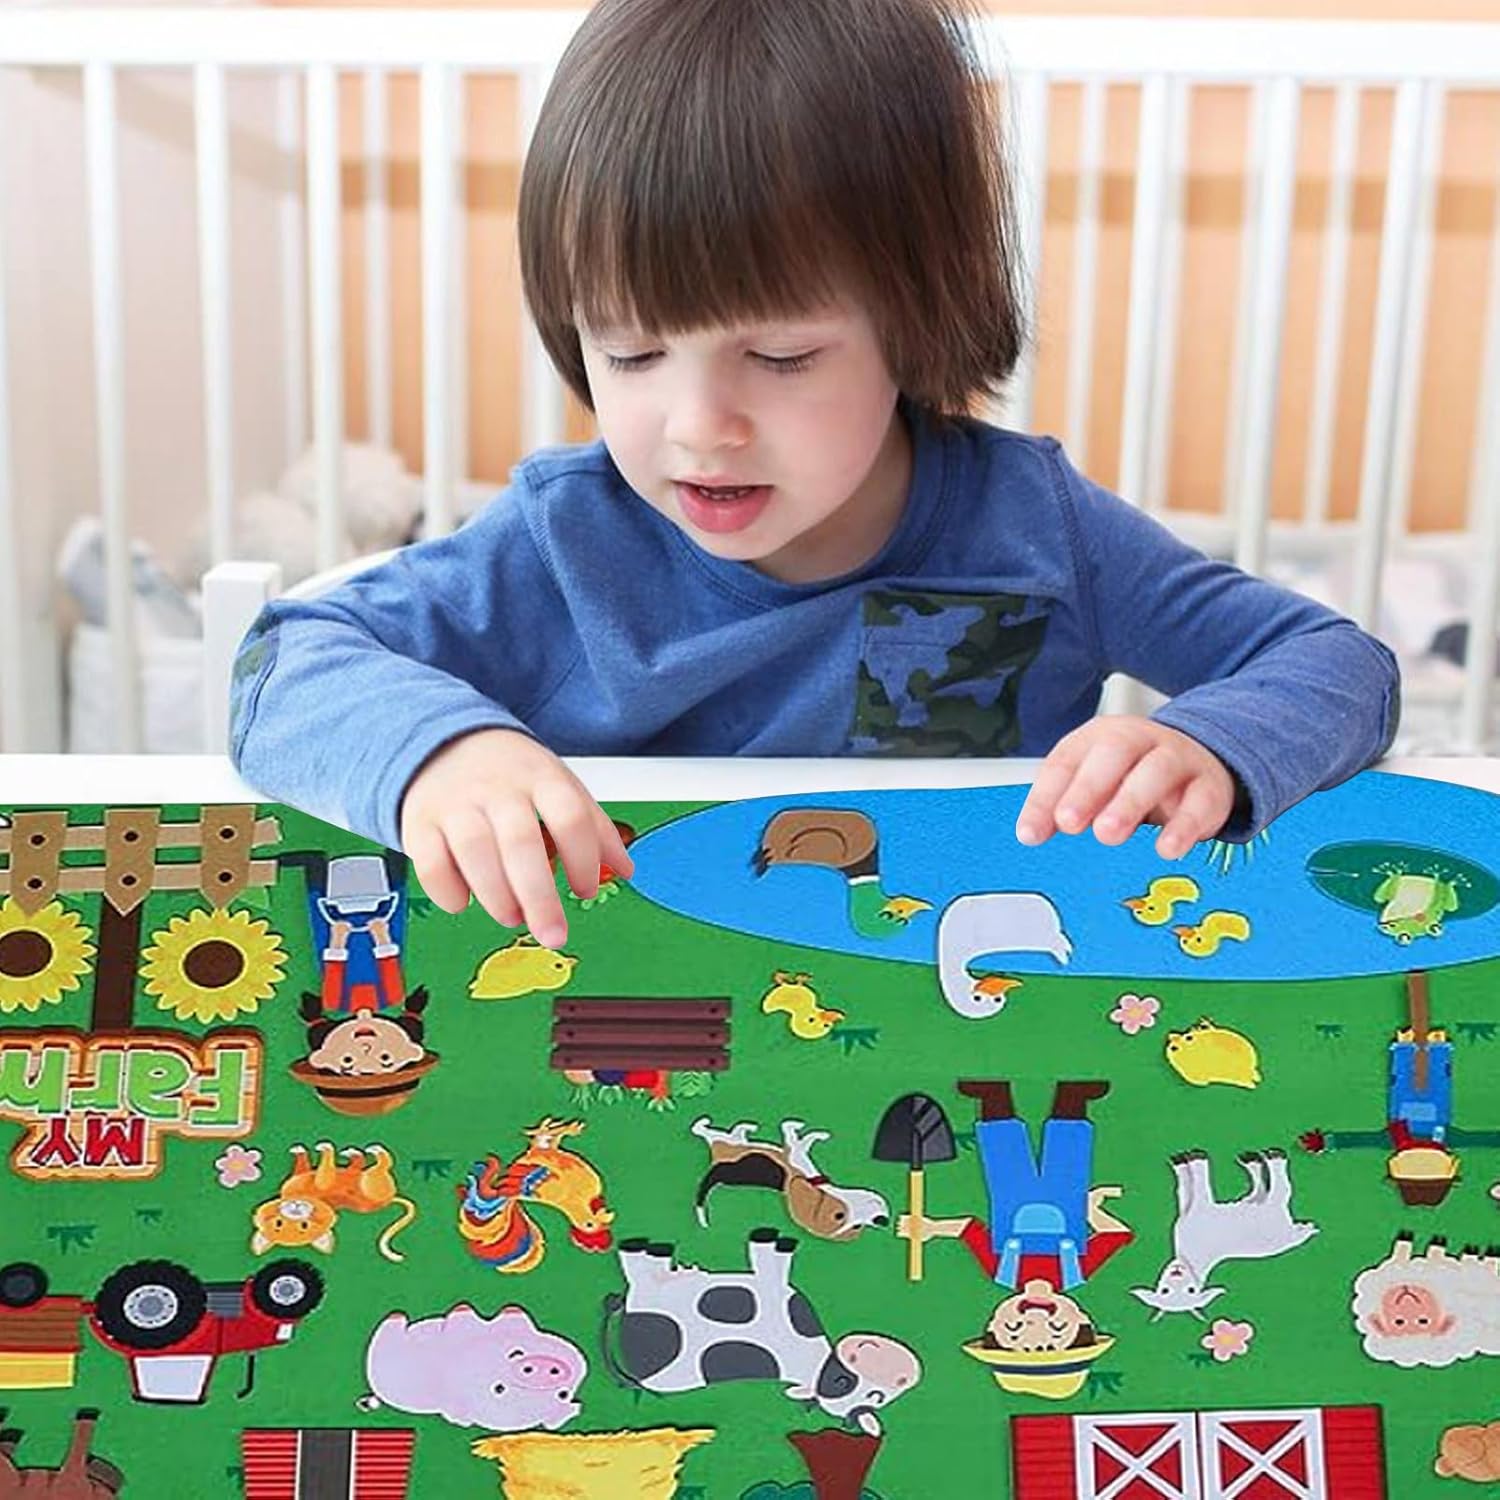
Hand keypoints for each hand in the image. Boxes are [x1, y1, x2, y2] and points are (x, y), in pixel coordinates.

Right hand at [398, 727, 633, 946]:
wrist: (444, 742)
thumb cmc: (512, 775)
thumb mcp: (559, 786)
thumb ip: (593, 828)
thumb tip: (627, 870)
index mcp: (541, 777)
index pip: (570, 816)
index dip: (583, 859)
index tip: (585, 890)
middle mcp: (498, 789)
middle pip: (521, 842)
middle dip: (539, 896)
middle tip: (554, 934)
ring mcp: (456, 804)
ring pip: (475, 851)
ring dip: (497, 895)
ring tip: (512, 916)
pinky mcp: (419, 821)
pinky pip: (430, 862)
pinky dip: (449, 891)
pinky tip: (466, 901)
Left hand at [1015, 717, 1235, 859]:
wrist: (1198, 762)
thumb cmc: (1132, 776)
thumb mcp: (1094, 785)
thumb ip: (1063, 806)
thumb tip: (1032, 834)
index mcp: (1099, 738)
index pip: (1066, 761)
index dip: (1046, 797)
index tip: (1030, 833)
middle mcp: (1138, 741)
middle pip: (1113, 752)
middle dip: (1087, 788)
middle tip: (1069, 822)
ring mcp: (1177, 759)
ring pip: (1156, 771)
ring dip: (1130, 802)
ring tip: (1108, 833)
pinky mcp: (1209, 785)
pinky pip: (1200, 800)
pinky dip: (1184, 826)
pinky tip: (1167, 848)